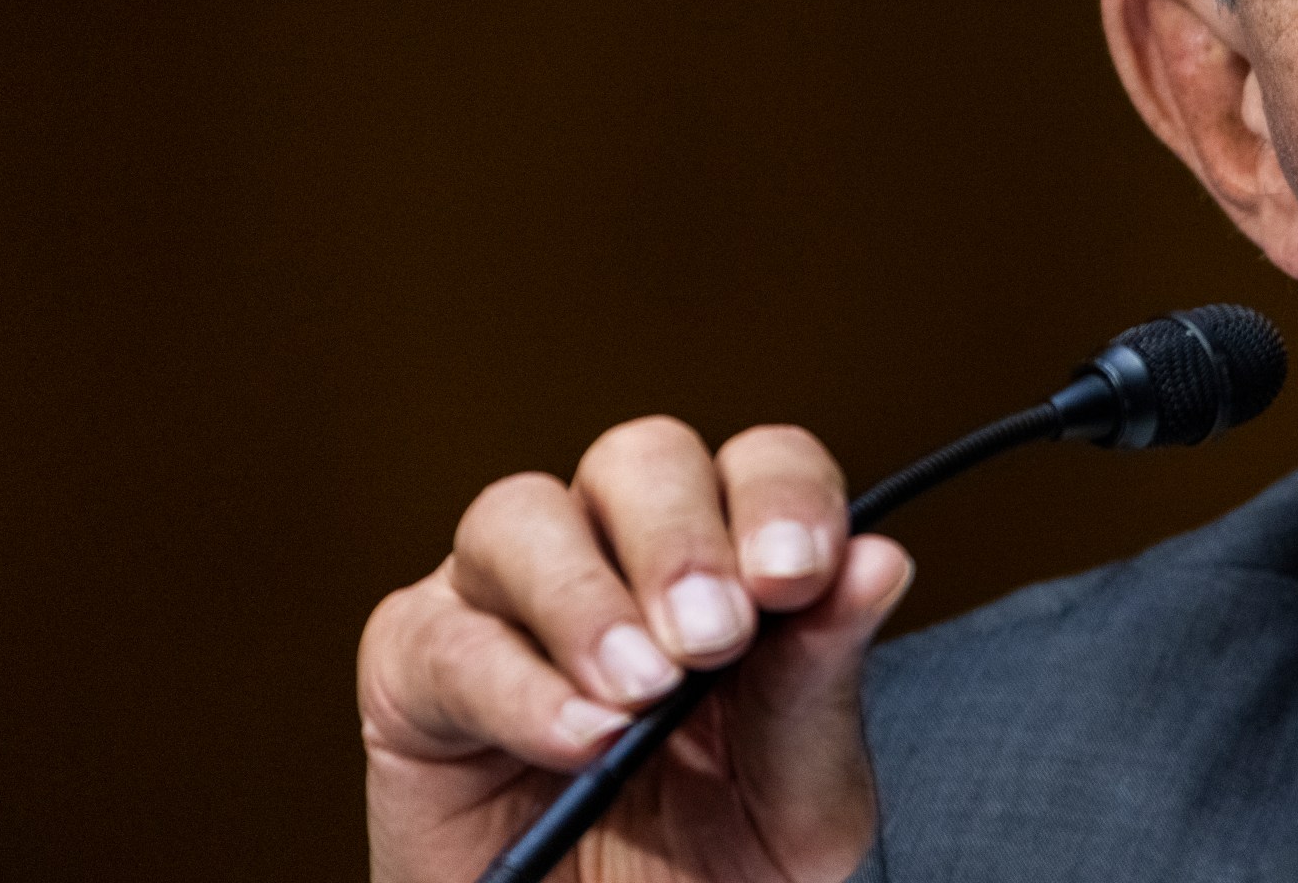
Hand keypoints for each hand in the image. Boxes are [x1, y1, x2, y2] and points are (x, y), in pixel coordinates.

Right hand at [360, 417, 912, 881]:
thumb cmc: (703, 869)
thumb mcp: (796, 803)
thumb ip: (824, 691)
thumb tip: (881, 560)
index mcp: (731, 564)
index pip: (763, 464)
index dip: (784, 495)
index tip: (799, 575)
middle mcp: (617, 555)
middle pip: (643, 457)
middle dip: (684, 538)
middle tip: (716, 636)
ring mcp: (509, 598)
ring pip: (524, 511)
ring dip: (589, 594)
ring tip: (639, 691)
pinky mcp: (416, 664)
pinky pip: (446, 633)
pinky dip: (518, 685)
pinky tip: (579, 739)